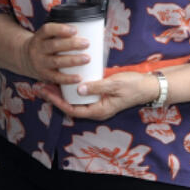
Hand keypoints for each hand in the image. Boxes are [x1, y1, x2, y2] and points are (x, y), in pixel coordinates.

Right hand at [21, 22, 89, 84]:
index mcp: (40, 36)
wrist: (26, 59)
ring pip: (56, 61)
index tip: (75, 30)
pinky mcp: (44, 75)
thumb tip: (93, 30)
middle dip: (71, 44)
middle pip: (54, 45)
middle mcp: (37, 49)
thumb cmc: (46, 45)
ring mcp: (40, 63)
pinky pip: (56, 78)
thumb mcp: (47, 36)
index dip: (61, 29)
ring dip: (73, 60)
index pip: (47, 30)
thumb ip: (62, 34)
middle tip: (87, 43)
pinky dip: (68, 79)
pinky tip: (79, 78)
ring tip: (87, 59)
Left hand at [37, 70, 158, 120]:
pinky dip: (72, 87)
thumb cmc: (133, 86)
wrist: (148, 86)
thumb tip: (78, 89)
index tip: (46, 92)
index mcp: (99, 111)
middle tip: (40, 85)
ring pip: (74, 100)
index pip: (72, 110)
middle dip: (55, 96)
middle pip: (70, 105)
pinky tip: (65, 78)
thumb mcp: (115, 84)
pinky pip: (81, 94)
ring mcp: (97, 103)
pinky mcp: (99, 95)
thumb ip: (97, 86)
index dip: (58, 101)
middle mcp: (96, 109)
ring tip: (47, 81)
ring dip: (61, 91)